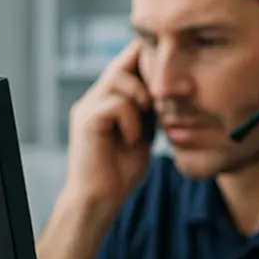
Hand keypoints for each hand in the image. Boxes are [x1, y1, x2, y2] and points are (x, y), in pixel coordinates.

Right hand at [64, 39, 154, 211]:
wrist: (101, 199)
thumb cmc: (121, 172)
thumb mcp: (143, 134)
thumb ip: (149, 113)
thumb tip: (170, 93)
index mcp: (107, 100)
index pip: (125, 64)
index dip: (147, 59)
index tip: (171, 69)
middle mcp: (94, 99)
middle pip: (121, 63)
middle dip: (147, 73)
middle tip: (161, 97)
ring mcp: (88, 107)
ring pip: (118, 78)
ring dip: (141, 98)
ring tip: (146, 121)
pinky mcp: (87, 120)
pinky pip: (117, 104)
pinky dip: (132, 121)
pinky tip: (132, 140)